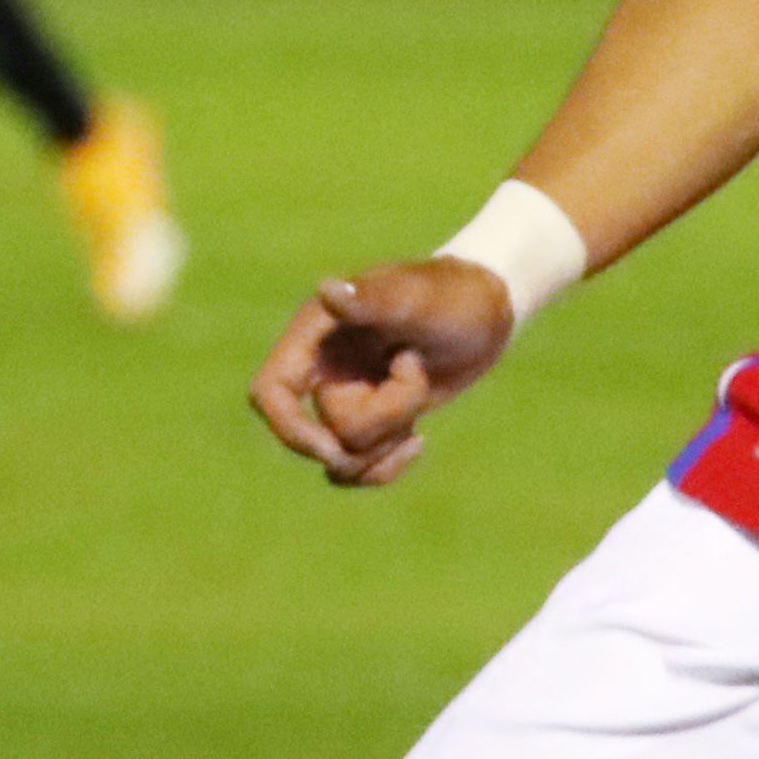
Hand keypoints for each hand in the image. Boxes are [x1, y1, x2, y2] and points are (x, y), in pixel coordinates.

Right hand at [247, 257, 515, 487]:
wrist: (488, 312)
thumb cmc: (453, 295)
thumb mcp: (416, 299)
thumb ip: (372, 299)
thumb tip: (328, 290)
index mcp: (316, 332)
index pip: (271, 392)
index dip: (290, 429)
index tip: (334, 449)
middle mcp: (323, 367)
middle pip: (324, 432)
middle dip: (380, 417)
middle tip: (416, 368)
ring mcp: (346, 396)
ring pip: (345, 456)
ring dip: (391, 435)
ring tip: (422, 386)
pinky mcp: (371, 420)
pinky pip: (359, 468)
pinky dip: (387, 466)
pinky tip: (419, 442)